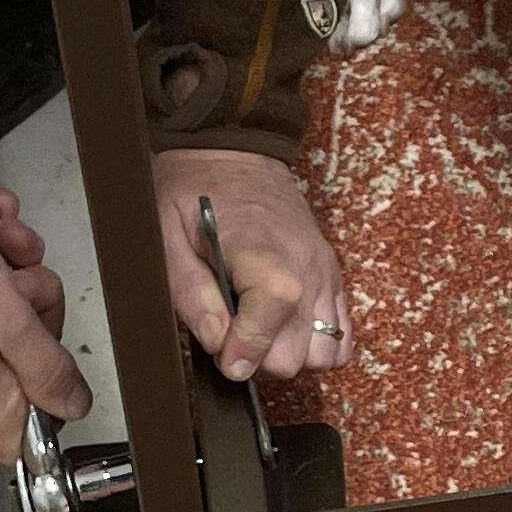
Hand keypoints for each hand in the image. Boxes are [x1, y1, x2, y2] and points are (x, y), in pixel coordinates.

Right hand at [0, 195, 87, 459]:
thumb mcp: (14, 328)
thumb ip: (49, 371)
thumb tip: (74, 408)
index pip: (27, 438)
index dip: (52, 406)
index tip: (61, 365)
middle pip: (28, 358)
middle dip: (39, 309)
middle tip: (27, 281)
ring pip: (7, 311)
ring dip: (17, 267)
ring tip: (7, 238)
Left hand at [154, 146, 352, 383]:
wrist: (235, 151)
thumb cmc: (195, 190)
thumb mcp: (168, 234)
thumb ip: (191, 292)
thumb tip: (215, 341)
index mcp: (264, 251)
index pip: (272, 316)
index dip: (244, 350)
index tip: (222, 357)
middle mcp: (305, 266)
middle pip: (298, 353)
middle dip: (259, 360)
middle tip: (229, 341)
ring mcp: (324, 273)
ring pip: (325, 353)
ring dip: (289, 356)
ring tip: (258, 336)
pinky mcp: (331, 276)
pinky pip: (343, 335)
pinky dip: (317, 345)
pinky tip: (285, 331)